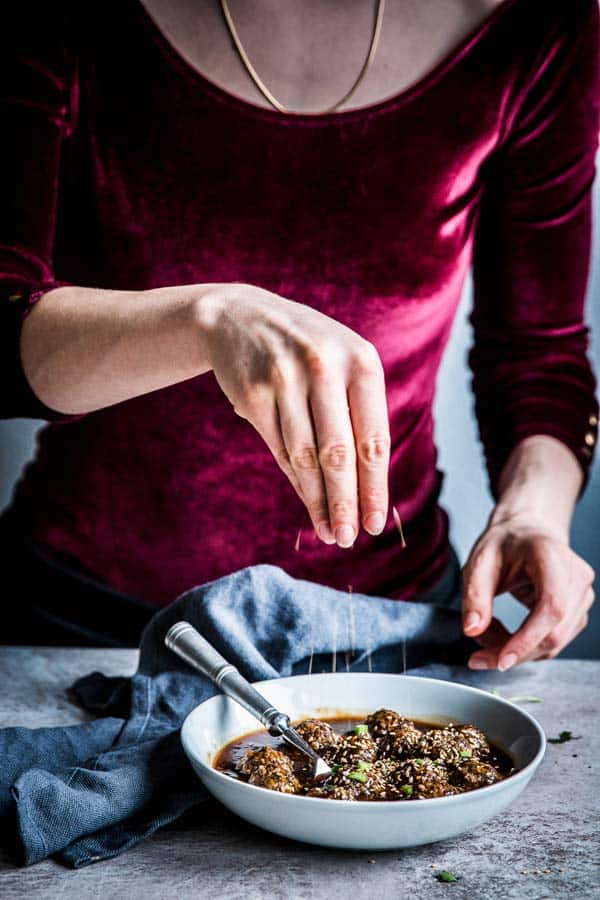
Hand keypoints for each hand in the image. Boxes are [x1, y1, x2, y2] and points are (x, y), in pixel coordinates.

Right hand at [202, 282, 390, 546]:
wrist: (239, 317)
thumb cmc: (306, 352)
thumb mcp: (343, 364)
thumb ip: (359, 412)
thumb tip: (370, 486)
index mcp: (361, 361)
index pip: (373, 437)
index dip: (375, 486)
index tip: (375, 524)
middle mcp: (325, 368)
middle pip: (339, 454)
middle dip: (346, 503)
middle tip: (349, 539)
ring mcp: (286, 379)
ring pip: (306, 457)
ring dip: (319, 501)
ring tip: (330, 532)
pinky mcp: (253, 394)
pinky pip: (280, 448)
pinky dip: (295, 481)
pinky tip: (307, 504)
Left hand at [461, 514, 594, 669]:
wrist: (526, 532)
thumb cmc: (504, 543)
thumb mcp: (479, 562)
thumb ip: (474, 595)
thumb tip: (472, 630)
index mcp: (552, 556)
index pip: (551, 606)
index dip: (528, 638)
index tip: (501, 659)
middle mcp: (576, 576)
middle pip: (554, 632)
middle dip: (514, 651)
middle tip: (478, 656)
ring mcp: (582, 595)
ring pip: (554, 642)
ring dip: (518, 651)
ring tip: (487, 635)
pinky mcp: (579, 610)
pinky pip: (554, 640)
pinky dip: (527, 646)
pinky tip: (504, 635)